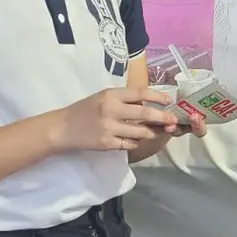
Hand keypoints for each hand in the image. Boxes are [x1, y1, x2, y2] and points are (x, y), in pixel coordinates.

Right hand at [51, 87, 178, 152]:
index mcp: (111, 94)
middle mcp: (111, 109)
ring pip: (141, 132)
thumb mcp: (104, 97)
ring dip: (152, 132)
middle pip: (145, 114)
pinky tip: (136, 139)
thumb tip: (151, 104)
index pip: (141, 92)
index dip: (158, 96)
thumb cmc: (86, 110)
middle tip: (173, 120)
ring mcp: (109, 128)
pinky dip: (137, 142)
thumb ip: (125, 99)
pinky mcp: (107, 143)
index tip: (169, 100)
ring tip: (157, 131)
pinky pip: (130, 144)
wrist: (63, 128)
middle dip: (163, 117)